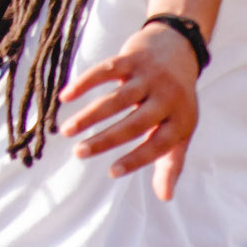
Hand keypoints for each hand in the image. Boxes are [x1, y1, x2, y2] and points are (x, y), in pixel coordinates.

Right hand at [59, 22, 201, 201]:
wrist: (178, 49)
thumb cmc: (176, 99)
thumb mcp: (181, 130)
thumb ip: (171, 163)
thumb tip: (165, 198)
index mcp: (180, 120)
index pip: (158, 146)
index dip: (136, 160)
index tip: (112, 172)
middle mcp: (167, 98)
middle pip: (134, 124)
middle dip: (105, 140)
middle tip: (79, 153)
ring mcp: (149, 77)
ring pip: (116, 99)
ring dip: (89, 115)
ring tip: (66, 130)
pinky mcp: (132, 58)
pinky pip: (105, 70)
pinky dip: (84, 83)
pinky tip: (65, 97)